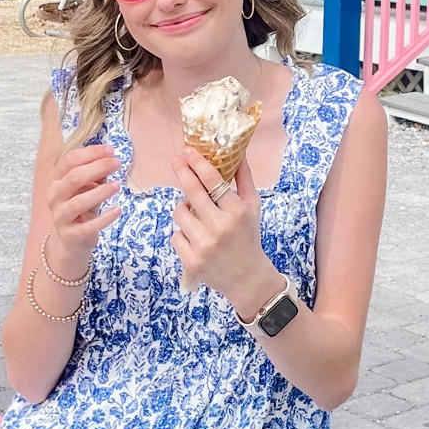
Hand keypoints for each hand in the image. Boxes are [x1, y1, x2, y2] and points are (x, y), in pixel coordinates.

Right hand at [44, 144, 121, 278]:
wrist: (72, 238)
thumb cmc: (82, 204)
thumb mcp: (88, 186)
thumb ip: (96, 173)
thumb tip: (110, 158)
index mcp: (56, 179)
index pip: (69, 160)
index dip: (90, 153)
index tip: (111, 150)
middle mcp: (54, 196)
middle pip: (73, 178)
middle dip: (97, 168)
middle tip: (117, 164)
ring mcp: (60, 216)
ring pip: (78, 203)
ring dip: (100, 192)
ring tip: (117, 185)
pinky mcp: (70, 235)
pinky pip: (87, 227)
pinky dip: (104, 218)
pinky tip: (118, 210)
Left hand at [170, 147, 274, 310]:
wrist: (247, 278)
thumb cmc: (248, 236)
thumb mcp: (253, 207)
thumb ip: (244, 179)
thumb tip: (237, 153)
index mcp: (237, 212)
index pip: (213, 181)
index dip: (198, 163)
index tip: (187, 150)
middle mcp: (220, 227)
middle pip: (192, 192)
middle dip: (182, 172)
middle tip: (175, 160)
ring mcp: (204, 245)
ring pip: (180, 213)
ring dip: (184, 209)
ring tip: (195, 214)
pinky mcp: (191, 260)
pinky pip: (176, 235)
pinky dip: (183, 234)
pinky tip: (196, 238)